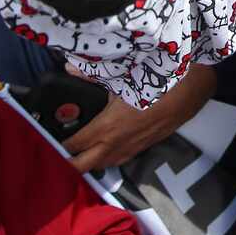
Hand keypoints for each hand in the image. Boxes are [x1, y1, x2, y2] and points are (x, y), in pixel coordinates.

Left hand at [62, 63, 215, 170]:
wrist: (193, 89)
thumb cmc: (157, 81)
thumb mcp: (122, 74)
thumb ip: (92, 74)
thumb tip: (69, 69)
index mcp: (107, 127)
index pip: (75, 145)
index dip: (56, 147)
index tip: (42, 143)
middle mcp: (117, 143)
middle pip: (86, 165)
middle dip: (68, 166)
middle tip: (52, 158)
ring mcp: (133, 147)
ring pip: (104, 164)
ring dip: (89, 163)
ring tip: (75, 157)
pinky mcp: (146, 145)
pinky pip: (120, 158)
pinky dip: (107, 158)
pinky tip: (105, 150)